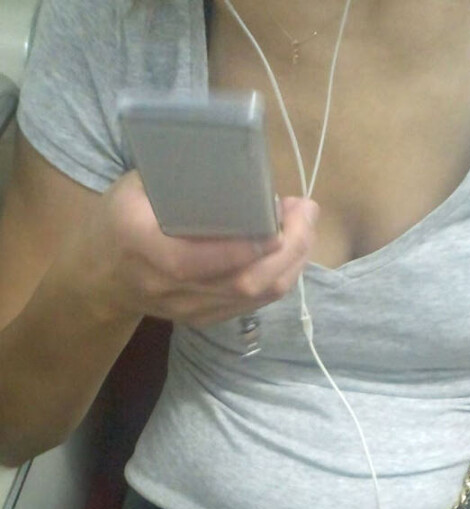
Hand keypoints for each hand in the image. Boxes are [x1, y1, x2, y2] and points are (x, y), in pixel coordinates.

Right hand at [67, 171, 317, 326]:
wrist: (99, 279)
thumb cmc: (118, 221)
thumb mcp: (133, 188)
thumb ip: (177, 180)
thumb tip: (239, 162)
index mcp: (143, 249)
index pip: (199, 260)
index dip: (246, 245)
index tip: (280, 217)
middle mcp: (169, 289)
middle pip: (243, 282)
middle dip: (288, 248)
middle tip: (306, 211)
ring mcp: (190, 311)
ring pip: (256, 296)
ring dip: (293, 260)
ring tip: (305, 225)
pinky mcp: (207, 320)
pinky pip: (255, 303)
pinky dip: (281, 274)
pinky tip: (291, 248)